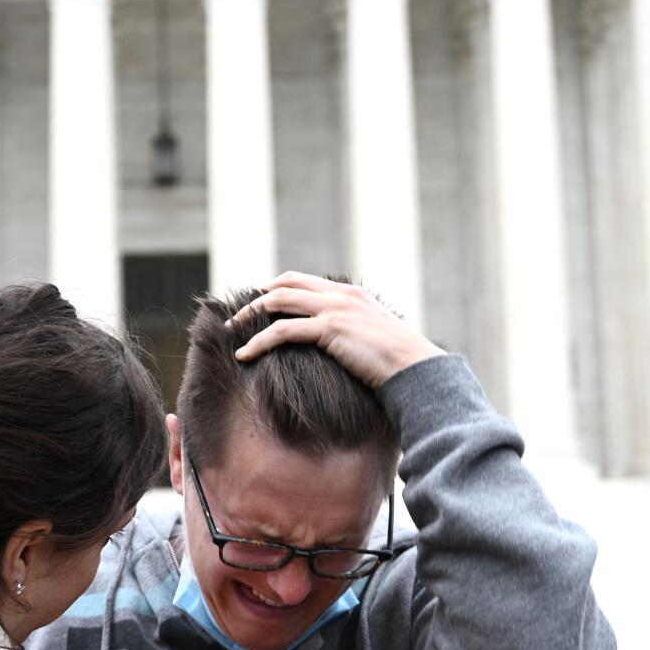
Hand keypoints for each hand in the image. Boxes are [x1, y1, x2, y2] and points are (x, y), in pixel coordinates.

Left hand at [229, 271, 444, 387]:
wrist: (415, 369)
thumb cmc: (400, 364)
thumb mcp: (377, 340)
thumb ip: (357, 334)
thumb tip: (344, 349)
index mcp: (351, 294)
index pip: (304, 281)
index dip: (277, 289)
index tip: (259, 305)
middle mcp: (340, 294)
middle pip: (286, 284)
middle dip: (258, 298)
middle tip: (239, 316)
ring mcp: (335, 308)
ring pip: (278, 301)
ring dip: (250, 316)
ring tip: (233, 332)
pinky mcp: (329, 328)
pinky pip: (282, 331)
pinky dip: (258, 341)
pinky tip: (244, 354)